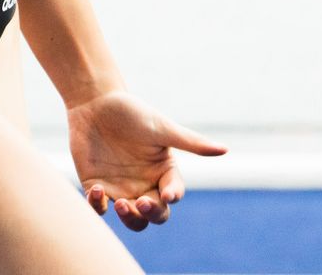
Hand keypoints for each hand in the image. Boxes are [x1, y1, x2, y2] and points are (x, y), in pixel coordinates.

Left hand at [67, 89, 226, 230]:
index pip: (174, 192)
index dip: (173, 196)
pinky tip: (96, 189)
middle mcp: (145, 183)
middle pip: (156, 213)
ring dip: (129, 217)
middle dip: (151, 213)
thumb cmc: (133, 112)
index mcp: (164, 170)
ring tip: (120, 204)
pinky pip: (100, 208)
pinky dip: (98, 206)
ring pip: (131, 218)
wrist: (96, 104)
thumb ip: (190, 142)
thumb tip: (225, 149)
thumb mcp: (161, 128)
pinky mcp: (97, 188)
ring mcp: (121, 188)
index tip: (167, 194)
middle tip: (140, 202)